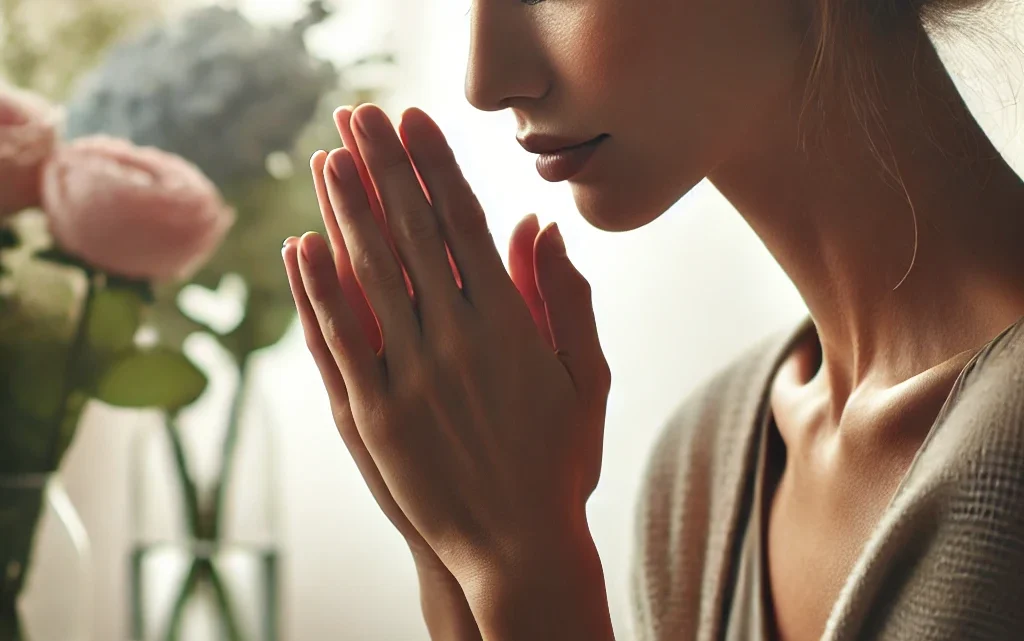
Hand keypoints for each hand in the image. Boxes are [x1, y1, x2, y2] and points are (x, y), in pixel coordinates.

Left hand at [286, 104, 612, 637]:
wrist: (517, 547)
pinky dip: (317, 292)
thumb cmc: (559, 462)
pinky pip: (338, 341)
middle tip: (360, 116)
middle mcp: (455, 342)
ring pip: (369, 278)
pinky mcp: (373, 416)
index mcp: (510, 327)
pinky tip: (302, 248)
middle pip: (411, 236)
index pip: (464, 226)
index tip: (416, 123)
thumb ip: (566, 298)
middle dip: (383, 168)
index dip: (436, 169)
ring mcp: (409, 378)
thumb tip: (540, 226)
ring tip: (327, 160)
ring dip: (345, 213)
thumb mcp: (586, 378)